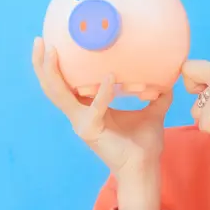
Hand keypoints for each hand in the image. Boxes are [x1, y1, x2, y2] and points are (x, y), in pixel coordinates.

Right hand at [31, 38, 172, 176]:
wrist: (145, 168)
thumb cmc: (144, 143)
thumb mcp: (152, 111)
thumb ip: (156, 94)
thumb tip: (169, 77)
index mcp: (87, 109)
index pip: (64, 85)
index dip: (54, 66)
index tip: (53, 42)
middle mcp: (79, 116)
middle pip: (51, 88)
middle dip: (42, 64)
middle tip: (40, 40)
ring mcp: (82, 124)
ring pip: (58, 95)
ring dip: (53, 73)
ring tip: (53, 51)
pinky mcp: (91, 132)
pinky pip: (95, 108)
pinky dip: (103, 92)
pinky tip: (111, 77)